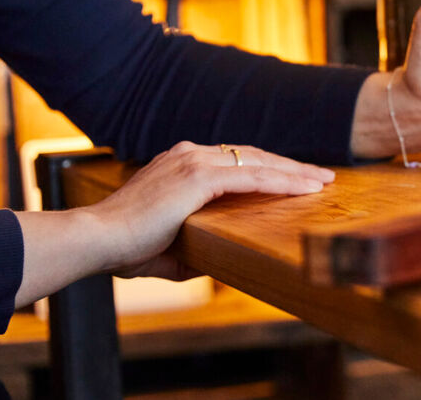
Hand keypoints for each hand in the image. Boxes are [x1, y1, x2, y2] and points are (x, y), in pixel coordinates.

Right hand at [84, 141, 334, 278]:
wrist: (97, 239)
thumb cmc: (124, 248)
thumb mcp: (167, 248)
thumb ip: (195, 249)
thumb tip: (218, 265)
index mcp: (180, 164)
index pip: (235, 161)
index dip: (268, 168)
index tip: (295, 178)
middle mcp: (189, 154)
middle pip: (253, 155)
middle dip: (289, 166)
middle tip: (321, 176)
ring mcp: (194, 161)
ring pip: (259, 163)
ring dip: (294, 172)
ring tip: (323, 182)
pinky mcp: (199, 176)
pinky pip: (253, 177)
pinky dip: (282, 182)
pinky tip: (305, 189)